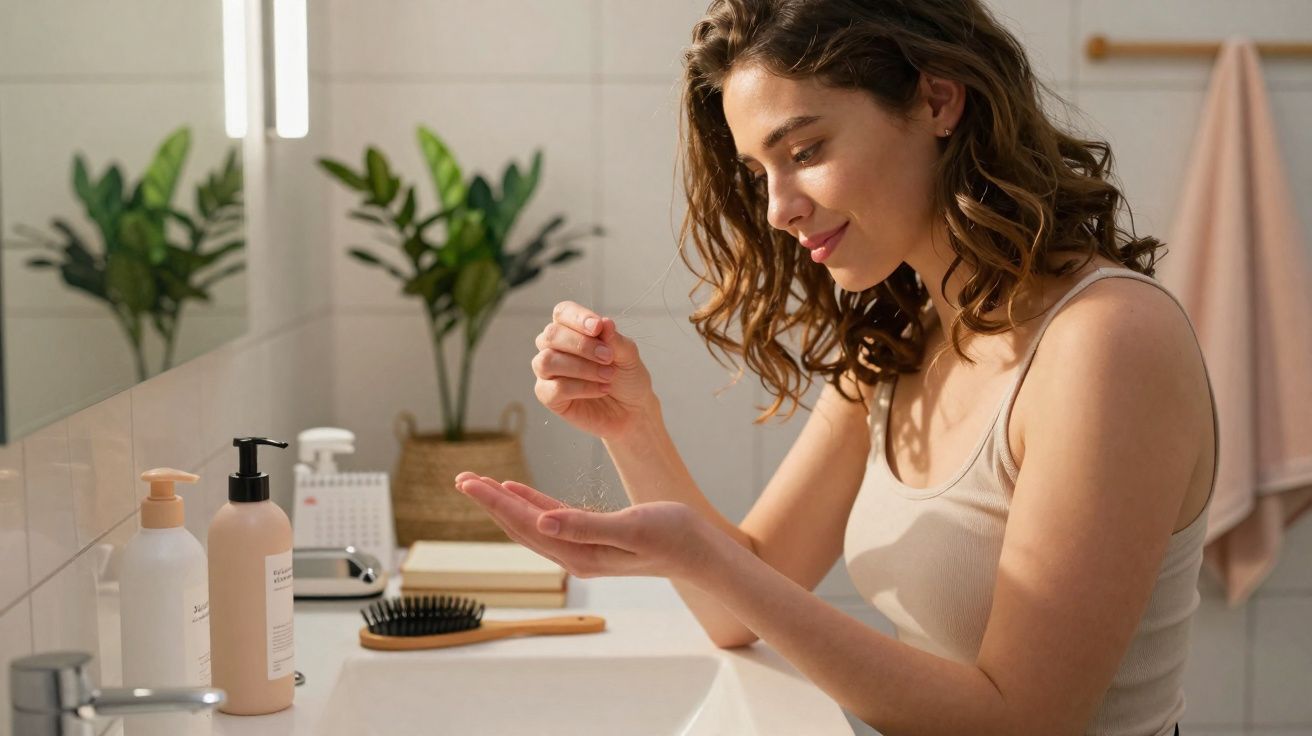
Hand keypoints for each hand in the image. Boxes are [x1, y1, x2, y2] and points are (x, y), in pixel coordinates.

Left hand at [453, 471, 715, 582]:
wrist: (701, 551)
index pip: (527, 524)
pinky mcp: (592, 538)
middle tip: (461, 478)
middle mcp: (575, 555)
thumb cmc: (673, 536)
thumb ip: (586, 526)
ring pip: (531, 522)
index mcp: (580, 554)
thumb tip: (543, 524)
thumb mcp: (631, 527)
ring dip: (505, 501)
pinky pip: (550, 519)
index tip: (470, 481)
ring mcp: (582, 548)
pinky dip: (530, 502)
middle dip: (490, 501)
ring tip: (478, 482)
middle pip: (520, 525)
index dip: (496, 501)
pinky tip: (515, 490)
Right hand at [532, 301, 654, 439]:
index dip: (577, 317)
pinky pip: (554, 388)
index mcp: (572, 330)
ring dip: (581, 367)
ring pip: (547, 361)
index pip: (563, 313)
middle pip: (551, 335)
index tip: (598, 327)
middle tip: (608, 357)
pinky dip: (581, 388)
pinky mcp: (548, 397)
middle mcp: (554, 348)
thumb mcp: (629, 356)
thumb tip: (605, 322)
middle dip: (581, 345)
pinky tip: (601, 389)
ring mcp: (548, 372)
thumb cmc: (627, 378)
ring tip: (608, 376)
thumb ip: (615, 340)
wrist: (632, 411)